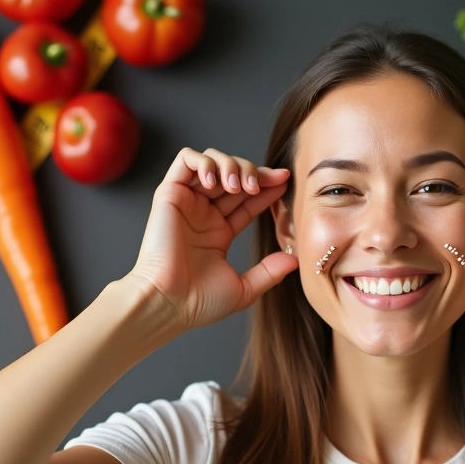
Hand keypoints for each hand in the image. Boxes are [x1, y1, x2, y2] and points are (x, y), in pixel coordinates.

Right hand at [126, 147, 297, 332]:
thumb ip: (270, 272)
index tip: (285, 181)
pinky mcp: (169, 195)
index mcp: (219, 232)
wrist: (169, 303)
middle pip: (233, 176)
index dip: (266, 187)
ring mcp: (187, 203)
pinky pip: (185, 160)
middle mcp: (203, 214)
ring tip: (239, 185)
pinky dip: (204, 161)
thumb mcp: (244, 288)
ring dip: (231, 165)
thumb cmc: (199, 302)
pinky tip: (216, 181)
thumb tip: (295, 259)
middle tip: (263, 183)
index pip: (248, 199)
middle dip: (254, 172)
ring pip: (212, 162)